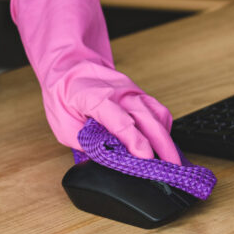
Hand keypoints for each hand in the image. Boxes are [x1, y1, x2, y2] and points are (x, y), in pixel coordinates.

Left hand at [11, 0, 180, 163]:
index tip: (145, 158)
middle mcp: (118, 92)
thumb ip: (85, 142)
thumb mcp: (63, 125)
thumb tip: (106, 158)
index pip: (120, 121)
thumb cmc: (64, 94)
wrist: (69, 66)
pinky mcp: (138, 93)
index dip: (134, 141)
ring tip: (170, 160)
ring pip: (157, 113)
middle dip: (162, 145)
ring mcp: (131, 90)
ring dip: (166, 137)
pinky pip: (157, 110)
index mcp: (94, 97)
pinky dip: (162, 127)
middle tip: (170, 168)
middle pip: (147, 118)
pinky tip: (162, 142)